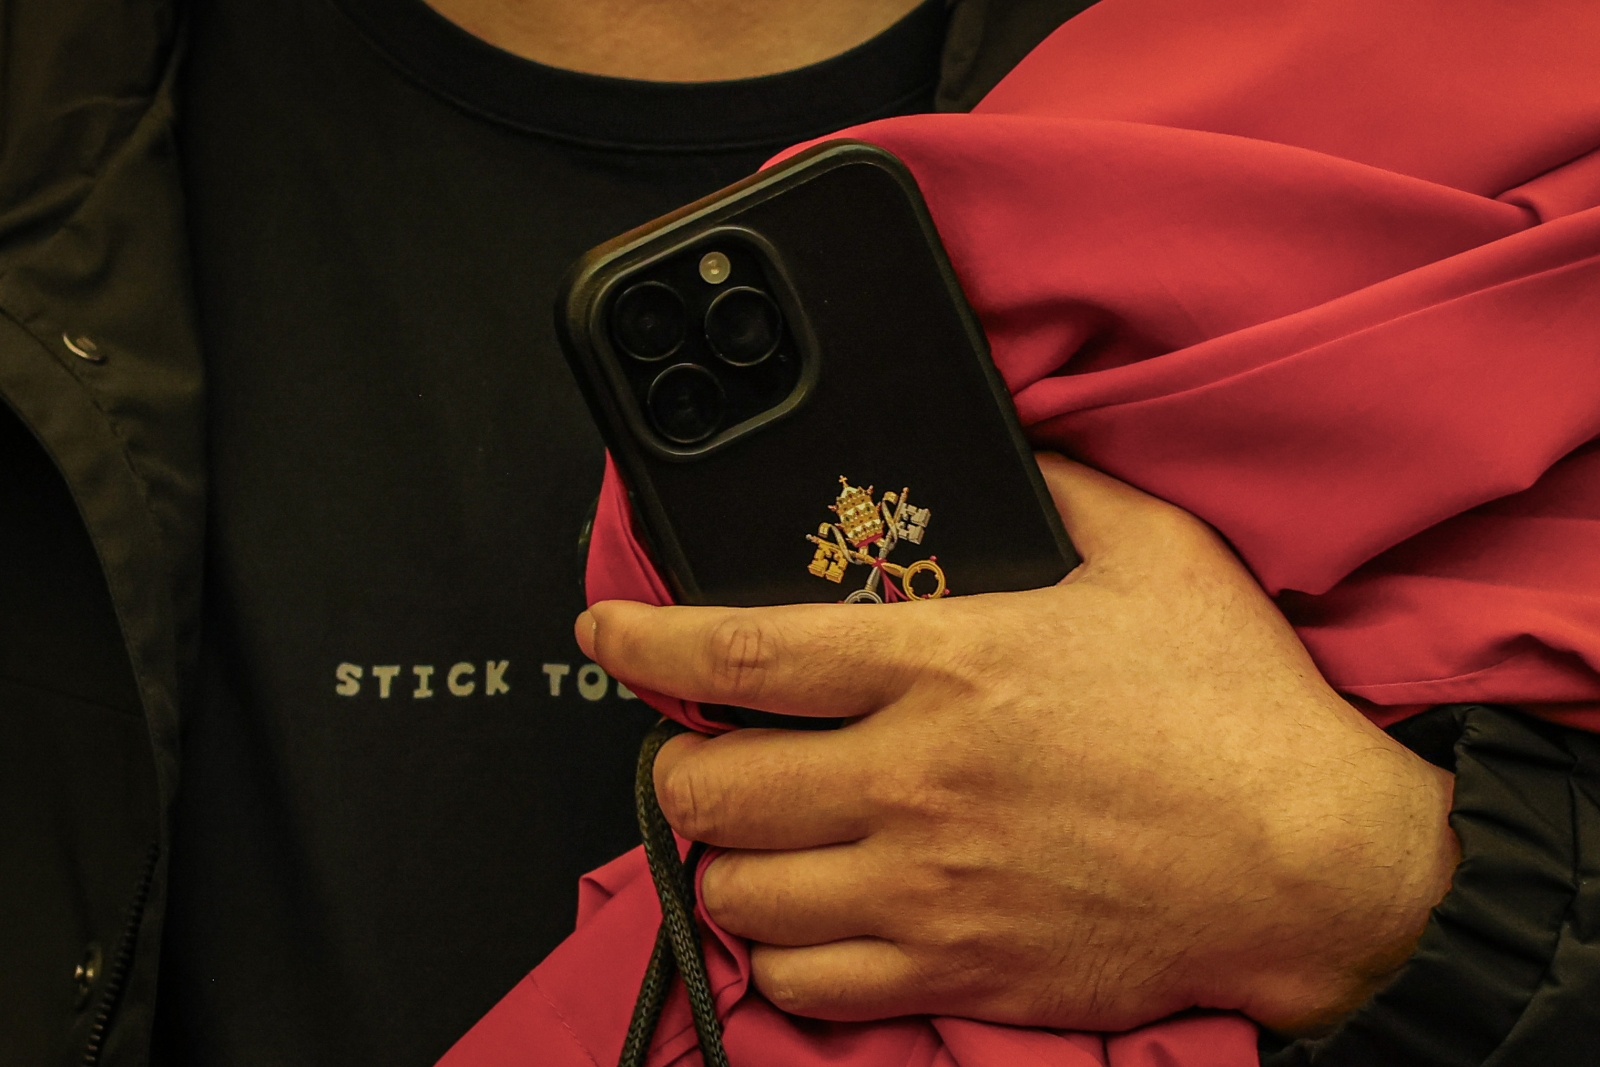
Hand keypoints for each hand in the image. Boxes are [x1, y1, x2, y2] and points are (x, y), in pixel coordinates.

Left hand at [576, 454, 1458, 1035]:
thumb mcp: (1150, 557)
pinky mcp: (955, 969)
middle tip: (707, 754)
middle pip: (709, 788)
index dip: (645, 643)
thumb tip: (993, 453)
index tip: (608, 636)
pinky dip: (782, 950)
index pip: (740, 655)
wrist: (1310, 861)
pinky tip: (811, 915)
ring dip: (728, 860)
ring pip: (738, 891)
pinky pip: (807, 981)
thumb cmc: (1233, 708)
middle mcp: (912, 779)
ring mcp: (925, 886)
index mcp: (944, 666)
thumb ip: (1051, 493)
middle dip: (681, 769)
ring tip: (759, 835)